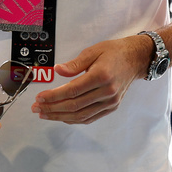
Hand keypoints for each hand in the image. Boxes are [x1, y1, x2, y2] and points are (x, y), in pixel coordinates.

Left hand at [32, 36, 146, 123]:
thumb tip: (57, 70)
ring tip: (44, 114)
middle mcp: (107, 92)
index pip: (72, 90)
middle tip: (36, 108)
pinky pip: (90, 118)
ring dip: (60, 117)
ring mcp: (110, 102)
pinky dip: (74, 120)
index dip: (54, 96)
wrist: (135, 59)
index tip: (39, 97)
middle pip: (75, 106)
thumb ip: (74, 64)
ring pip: (81, 115)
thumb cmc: (114, 53)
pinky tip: (61, 117)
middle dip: (52, 108)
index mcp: (101, 76)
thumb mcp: (92, 51)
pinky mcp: (111, 107)